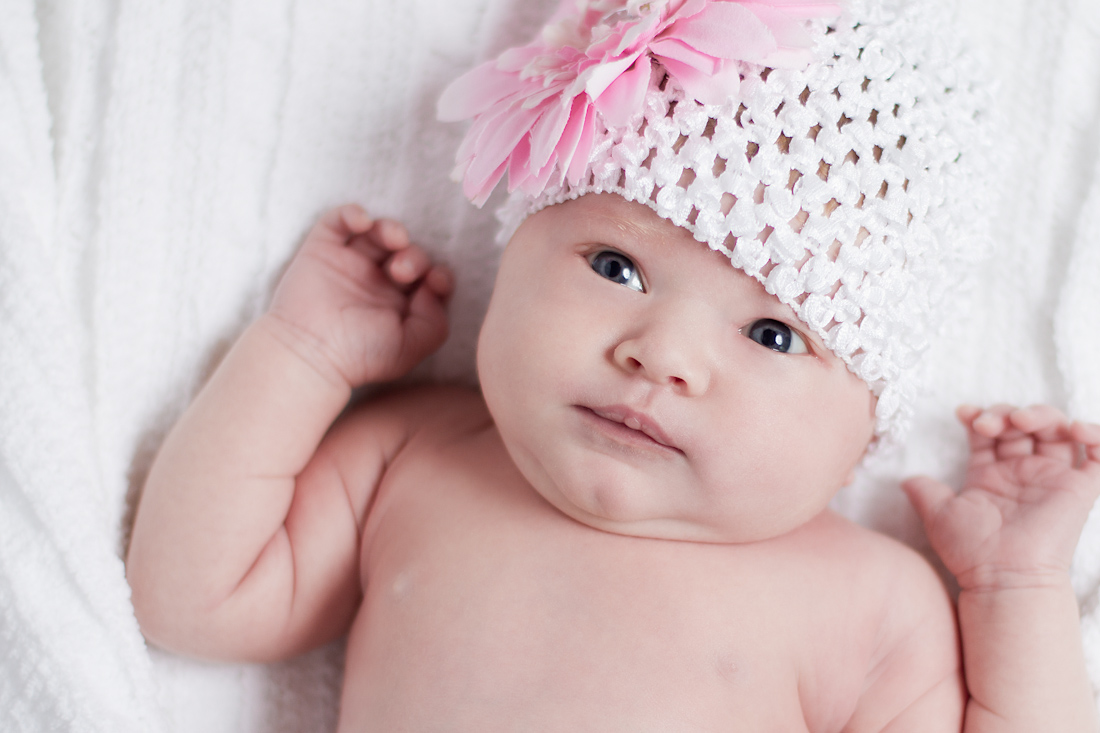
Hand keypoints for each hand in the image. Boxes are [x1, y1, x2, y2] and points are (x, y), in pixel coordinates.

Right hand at [266, 204, 452, 388]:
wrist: (309, 354)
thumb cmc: (360, 356)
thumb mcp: (411, 346)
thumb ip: (436, 321)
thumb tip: (433, 288)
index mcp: (401, 304)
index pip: (429, 278)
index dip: (439, 274)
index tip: (434, 281)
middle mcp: (378, 282)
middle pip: (408, 253)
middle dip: (414, 256)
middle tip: (401, 272)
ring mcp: (350, 265)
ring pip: (378, 232)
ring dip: (391, 229)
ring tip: (394, 240)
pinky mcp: (322, 251)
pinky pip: (338, 221)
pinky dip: (352, 213)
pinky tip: (363, 222)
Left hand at [903, 405, 1099, 591]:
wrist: (1001, 576)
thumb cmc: (970, 551)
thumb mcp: (938, 513)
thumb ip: (923, 491)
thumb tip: (903, 479)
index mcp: (991, 474)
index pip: (990, 432)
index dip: (979, 415)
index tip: (963, 413)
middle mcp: (1023, 473)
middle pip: (1023, 425)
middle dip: (1006, 413)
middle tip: (989, 422)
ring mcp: (1052, 479)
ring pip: (1057, 431)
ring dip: (1042, 415)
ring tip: (1021, 421)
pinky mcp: (1081, 489)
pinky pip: (1098, 456)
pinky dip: (1094, 434)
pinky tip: (1075, 430)